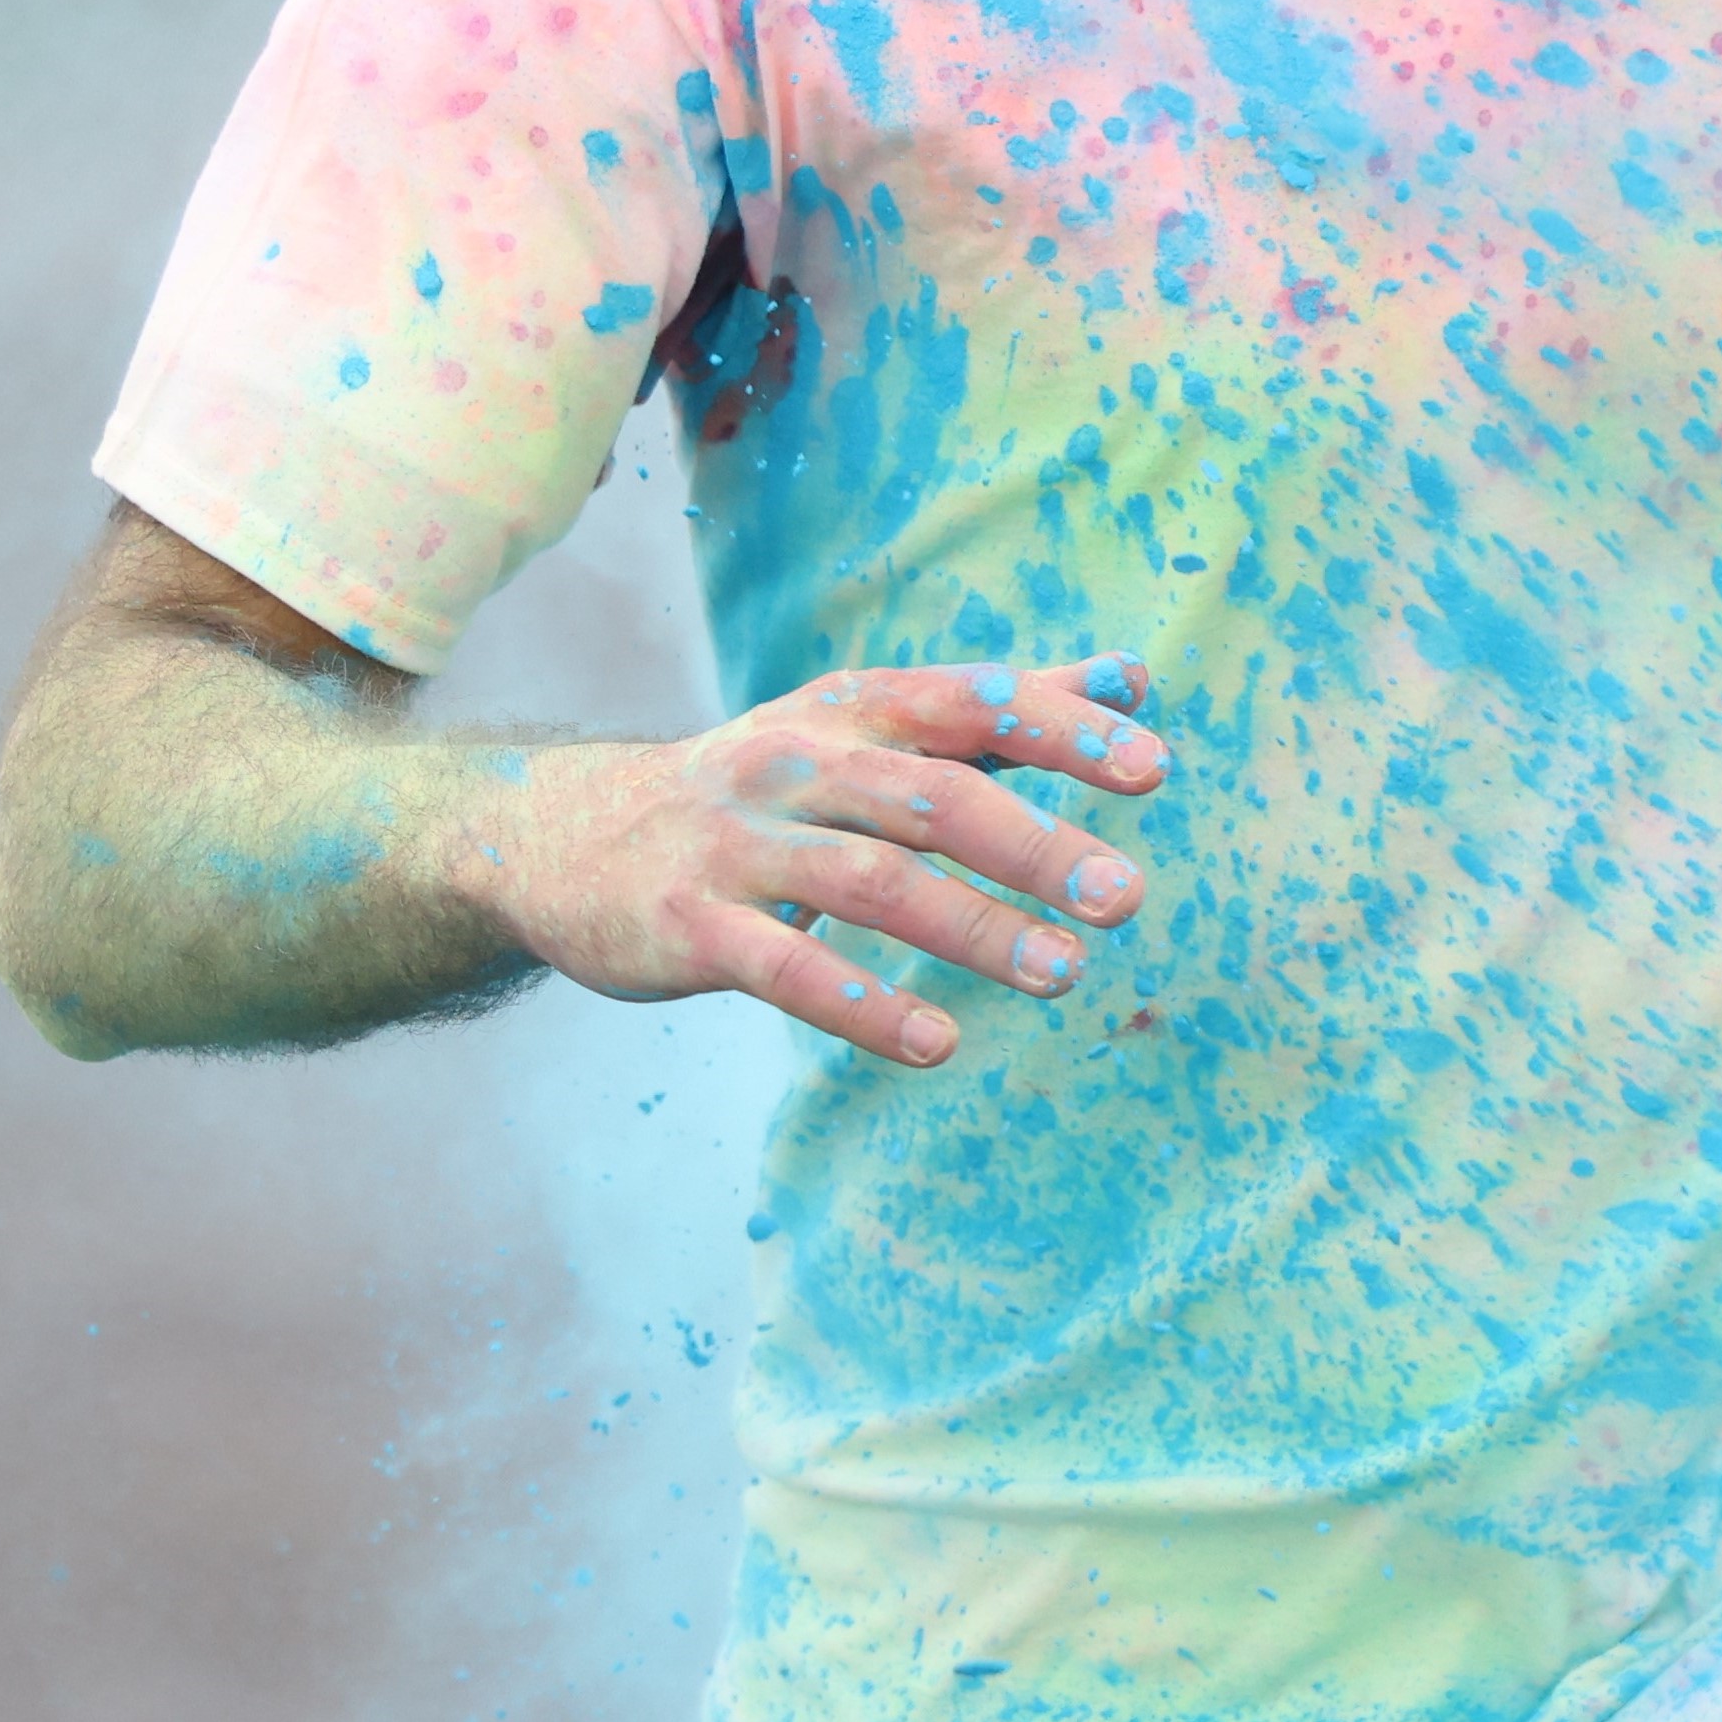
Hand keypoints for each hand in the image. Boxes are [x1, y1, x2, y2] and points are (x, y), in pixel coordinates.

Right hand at [492, 655, 1169, 1072]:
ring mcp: (740, 846)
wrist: (568, 836)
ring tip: (1064, 974)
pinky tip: (934, 1043)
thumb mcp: (867, 728)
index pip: (968, 704)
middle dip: (1034, 845)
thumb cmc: (764, 785)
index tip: (1154, 767)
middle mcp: (797, 762)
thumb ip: (1002, 712)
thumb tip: (1137, 678)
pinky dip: (862, 1004)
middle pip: (931, 797)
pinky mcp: (692, 927)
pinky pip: (785, 969)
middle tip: (1125, 897)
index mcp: (851, 710)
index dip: (1059, 727)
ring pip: (870, 883)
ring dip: (973, 930)